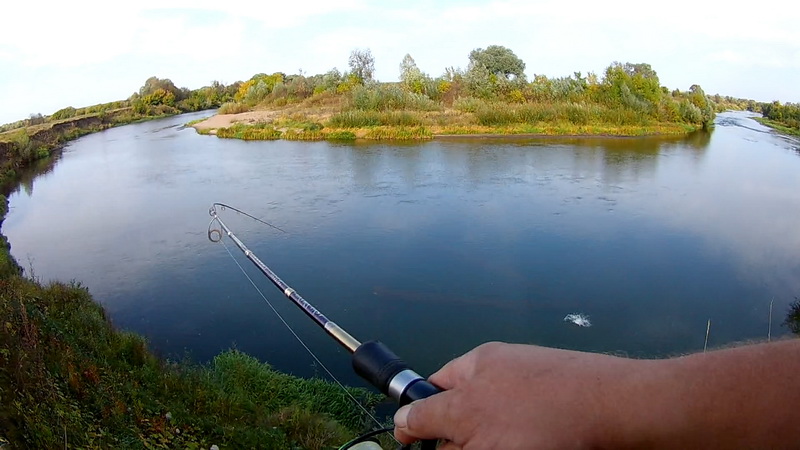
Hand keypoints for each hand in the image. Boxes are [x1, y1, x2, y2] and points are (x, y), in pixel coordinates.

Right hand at [393, 342, 644, 449]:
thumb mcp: (474, 418)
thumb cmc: (548, 412)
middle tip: (480, 448)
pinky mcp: (560, 418)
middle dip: (461, 443)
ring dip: (493, 444)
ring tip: (515, 446)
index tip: (412, 446)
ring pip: (498, 434)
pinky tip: (540, 446)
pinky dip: (521, 444)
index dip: (419, 423)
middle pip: (465, 420)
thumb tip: (402, 422)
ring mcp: (536, 398)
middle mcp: (506, 377)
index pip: (434, 392)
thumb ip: (431, 418)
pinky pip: (527, 434)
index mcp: (480, 366)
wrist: (627, 414)